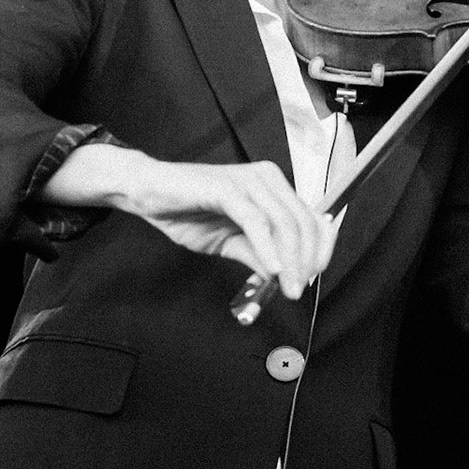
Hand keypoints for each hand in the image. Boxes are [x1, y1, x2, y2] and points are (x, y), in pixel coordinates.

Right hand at [117, 156, 335, 299]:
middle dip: (306, 261)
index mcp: (273, 187)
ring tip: (286, 286)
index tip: (312, 278)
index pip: (311, 218)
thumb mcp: (229, 242)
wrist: (149, 193)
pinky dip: (267, 248)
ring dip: (289, 261)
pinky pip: (256, 221)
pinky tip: (271, 269)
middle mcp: (267, 179)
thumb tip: (283, 277)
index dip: (320, 250)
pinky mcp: (228, 188)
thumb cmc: (187, 211)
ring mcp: (248, 181)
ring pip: (284, 224)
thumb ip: (257, 255)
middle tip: (297, 289)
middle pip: (303, 223)